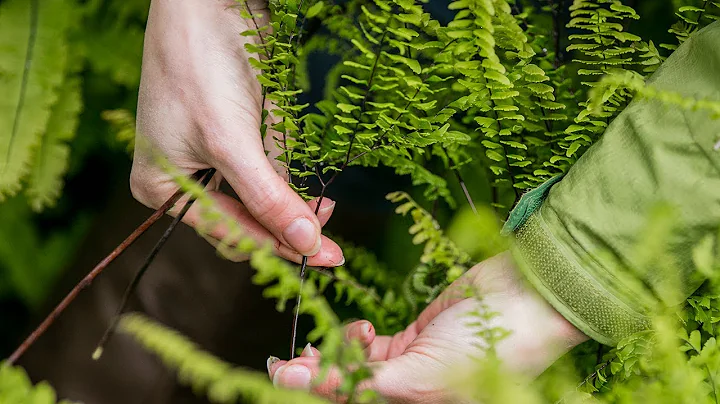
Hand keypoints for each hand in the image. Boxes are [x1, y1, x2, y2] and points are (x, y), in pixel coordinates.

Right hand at [131, 0, 343, 266]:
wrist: (205, 1)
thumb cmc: (200, 67)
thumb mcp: (231, 142)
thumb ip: (267, 197)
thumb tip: (306, 244)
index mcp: (163, 190)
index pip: (231, 234)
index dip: (278, 247)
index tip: (325, 256)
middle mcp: (185, 179)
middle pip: (246, 219)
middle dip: (286, 222)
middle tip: (330, 227)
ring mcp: (211, 156)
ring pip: (260, 195)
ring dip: (291, 197)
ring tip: (322, 198)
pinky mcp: (237, 134)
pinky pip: (266, 165)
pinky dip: (286, 168)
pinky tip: (303, 170)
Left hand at [268, 252, 588, 402]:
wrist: (523, 300)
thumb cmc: (485, 348)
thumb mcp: (420, 376)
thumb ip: (363, 381)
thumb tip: (309, 381)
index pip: (349, 402)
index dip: (313, 390)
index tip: (282, 374)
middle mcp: (407, 392)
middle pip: (347, 386)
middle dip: (318, 372)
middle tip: (290, 357)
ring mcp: (409, 365)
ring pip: (356, 363)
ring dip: (339, 350)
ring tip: (338, 336)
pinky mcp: (412, 336)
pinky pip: (372, 344)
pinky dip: (360, 335)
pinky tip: (364, 327)